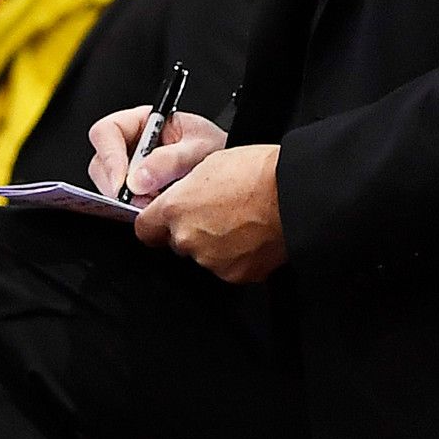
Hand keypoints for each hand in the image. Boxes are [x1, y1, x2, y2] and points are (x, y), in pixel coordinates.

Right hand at [87, 106, 225, 204]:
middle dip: (117, 184)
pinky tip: (156, 207)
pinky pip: (125, 201)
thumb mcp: (200, 148)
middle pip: (102, 162)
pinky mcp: (139, 191)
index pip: (106, 132)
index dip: (109, 156)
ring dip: (129, 199)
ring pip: (110, 185)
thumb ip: (171, 160)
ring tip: (156, 201)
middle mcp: (134, 144)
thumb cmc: (219, 148)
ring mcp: (133, 169)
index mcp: (145, 122)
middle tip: (141, 198)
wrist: (234, 170)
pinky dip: (137, 208)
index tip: (122, 181)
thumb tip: (138, 179)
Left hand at [134, 144, 285, 282]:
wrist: (294, 195)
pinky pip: (228, 267)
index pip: (144, 229)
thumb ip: (183, 191)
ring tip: (240, 222)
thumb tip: (177, 199)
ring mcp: (210, 261)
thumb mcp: (208, 164)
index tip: (162, 220)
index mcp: (176, 209)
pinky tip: (252, 236)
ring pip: (202, 256)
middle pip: (176, 243)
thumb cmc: (259, 173)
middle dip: (191, 231)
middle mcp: (188, 239)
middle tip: (216, 213)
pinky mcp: (235, 275)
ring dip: (214, 244)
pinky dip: (236, 256)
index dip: (154, 224)